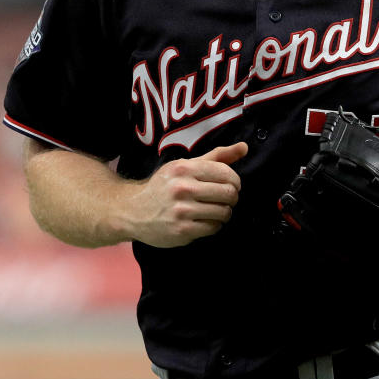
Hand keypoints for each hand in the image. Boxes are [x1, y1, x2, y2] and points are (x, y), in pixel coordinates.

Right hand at [124, 143, 248, 247]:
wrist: (134, 211)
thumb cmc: (164, 187)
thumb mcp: (186, 166)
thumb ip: (216, 156)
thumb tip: (244, 147)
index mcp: (184, 168)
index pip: (226, 173)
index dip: (235, 181)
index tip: (231, 185)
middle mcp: (182, 188)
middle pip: (228, 194)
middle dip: (232, 197)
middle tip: (226, 199)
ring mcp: (182, 211)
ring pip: (223, 212)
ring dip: (224, 212)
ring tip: (215, 210)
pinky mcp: (182, 231)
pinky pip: (213, 228)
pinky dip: (214, 225)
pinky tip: (205, 220)